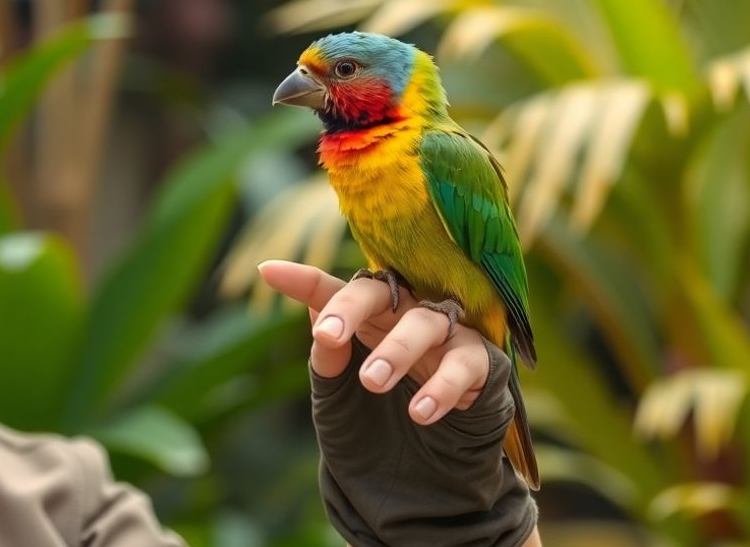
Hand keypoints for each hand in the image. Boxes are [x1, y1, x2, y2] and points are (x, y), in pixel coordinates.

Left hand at [258, 259, 490, 424]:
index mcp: (366, 317)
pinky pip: (467, 362)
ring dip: (397, 350)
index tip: (268, 272)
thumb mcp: (339, 398)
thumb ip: (329, 362)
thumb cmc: (378, 423)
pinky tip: (420, 411)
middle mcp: (404, 314)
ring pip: (424, 322)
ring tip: (372, 381)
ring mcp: (445, 335)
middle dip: (351, 308)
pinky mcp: (481, 364)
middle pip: (380, 292)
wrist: (428, 477)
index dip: (303, 282)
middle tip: (327, 336)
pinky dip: (443, 386)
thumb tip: (321, 330)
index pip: (334, 292)